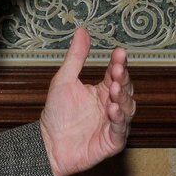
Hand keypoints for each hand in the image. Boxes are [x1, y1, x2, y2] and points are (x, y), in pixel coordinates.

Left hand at [40, 27, 134, 175]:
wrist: (47, 144)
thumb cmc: (55, 115)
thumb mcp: (64, 81)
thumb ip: (76, 57)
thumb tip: (82, 31)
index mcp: (102, 91)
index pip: (115, 73)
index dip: (119, 63)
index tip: (119, 52)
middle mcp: (110, 105)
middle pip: (126, 89)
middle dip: (123, 79)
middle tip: (118, 70)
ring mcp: (113, 124)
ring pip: (128, 108)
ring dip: (123, 97)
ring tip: (115, 89)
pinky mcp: (112, 141)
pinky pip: (121, 129)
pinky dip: (119, 119)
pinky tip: (113, 109)